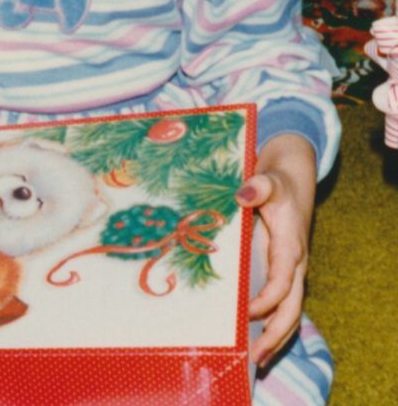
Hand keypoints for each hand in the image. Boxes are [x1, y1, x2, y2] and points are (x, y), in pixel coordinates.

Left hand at [235, 132, 316, 367]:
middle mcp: (293, 264)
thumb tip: (243, 195)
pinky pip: (281, 303)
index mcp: (290, 247)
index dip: (267, 300)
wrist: (291, 177)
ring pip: (289, 312)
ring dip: (275, 336)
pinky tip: (255, 337)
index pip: (282, 283)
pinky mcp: (282, 271)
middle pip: (291, 309)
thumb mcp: (269, 179)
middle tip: (256, 357)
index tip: (248, 312)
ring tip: (256, 359)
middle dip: (276, 335)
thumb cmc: (277, 181)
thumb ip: (257, 186)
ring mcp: (289, 270)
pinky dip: (271, 323)